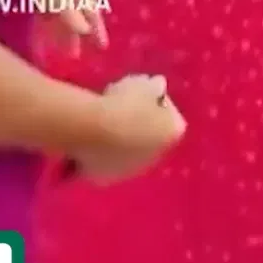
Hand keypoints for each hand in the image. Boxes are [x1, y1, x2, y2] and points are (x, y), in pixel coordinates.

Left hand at [30, 0, 106, 54]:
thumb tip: (86, 31)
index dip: (95, 26)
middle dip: (75, 28)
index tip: (102, 47)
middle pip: (72, 7)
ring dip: (56, 24)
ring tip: (55, 45)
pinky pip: (36, 0)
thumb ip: (66, 7)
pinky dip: (39, 15)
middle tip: (75, 53)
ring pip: (53, 4)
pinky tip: (30, 24)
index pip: (88, 7)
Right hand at [70, 74, 185, 183]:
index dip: (158, 104)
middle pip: (151, 137)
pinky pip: (106, 161)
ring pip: (129, 152)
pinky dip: (101, 151)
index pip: (172, 116)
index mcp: (172, 133)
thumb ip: (155, 86)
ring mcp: (130, 171)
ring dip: (121, 139)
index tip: (144, 94)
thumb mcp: (145, 84)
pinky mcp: (105, 178)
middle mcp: (156, 157)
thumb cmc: (125, 104)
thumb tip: (157, 87)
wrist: (93, 131)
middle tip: (122, 106)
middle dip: (140, 124)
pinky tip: (90, 134)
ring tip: (103, 119)